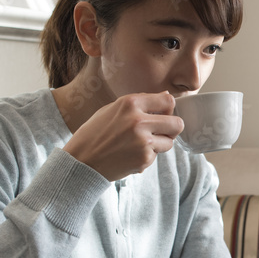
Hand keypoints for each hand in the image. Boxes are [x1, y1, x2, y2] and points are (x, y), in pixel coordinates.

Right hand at [63, 92, 183, 180]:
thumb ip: (139, 103)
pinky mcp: (144, 159)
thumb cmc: (94, 134)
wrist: (81, 161)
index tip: (163, 114)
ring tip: (140, 144)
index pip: (168, 100)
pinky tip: (130, 155)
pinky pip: (156, 156)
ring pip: (170, 142)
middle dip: (172, 128)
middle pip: (177, 123)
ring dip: (160, 144)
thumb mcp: (112, 109)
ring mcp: (143, 142)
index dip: (168, 108)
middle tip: (162, 132)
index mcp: (130, 103)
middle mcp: (139, 121)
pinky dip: (147, 156)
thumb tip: (166, 96)